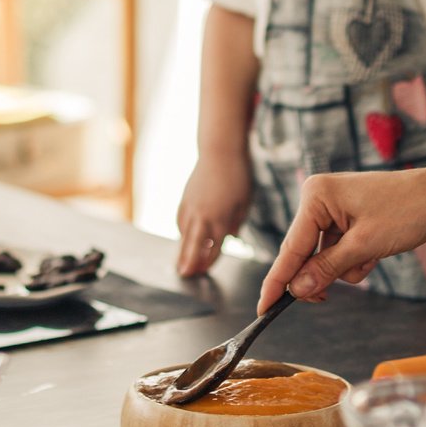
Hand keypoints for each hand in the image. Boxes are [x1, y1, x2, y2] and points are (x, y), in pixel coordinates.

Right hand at [175, 155, 251, 276]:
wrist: (220, 150)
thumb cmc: (238, 176)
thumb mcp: (244, 202)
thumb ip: (236, 223)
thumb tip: (229, 237)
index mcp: (222, 220)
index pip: (214, 248)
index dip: (209, 262)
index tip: (205, 272)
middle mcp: (203, 217)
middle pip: (193, 246)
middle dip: (189, 263)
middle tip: (183, 276)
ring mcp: (191, 207)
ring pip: (184, 234)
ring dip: (182, 249)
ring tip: (180, 263)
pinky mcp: (185, 198)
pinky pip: (180, 220)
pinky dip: (181, 231)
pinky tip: (183, 237)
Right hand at [257, 167, 425, 308]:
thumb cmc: (409, 211)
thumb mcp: (365, 246)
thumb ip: (327, 269)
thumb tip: (296, 290)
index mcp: (316, 195)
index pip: (290, 247)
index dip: (277, 281)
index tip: (262, 308)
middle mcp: (320, 198)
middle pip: (304, 253)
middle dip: (323, 274)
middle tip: (326, 298)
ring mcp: (335, 208)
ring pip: (325, 257)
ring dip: (346, 268)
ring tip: (371, 257)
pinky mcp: (350, 218)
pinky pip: (340, 251)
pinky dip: (355, 261)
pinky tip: (375, 254)